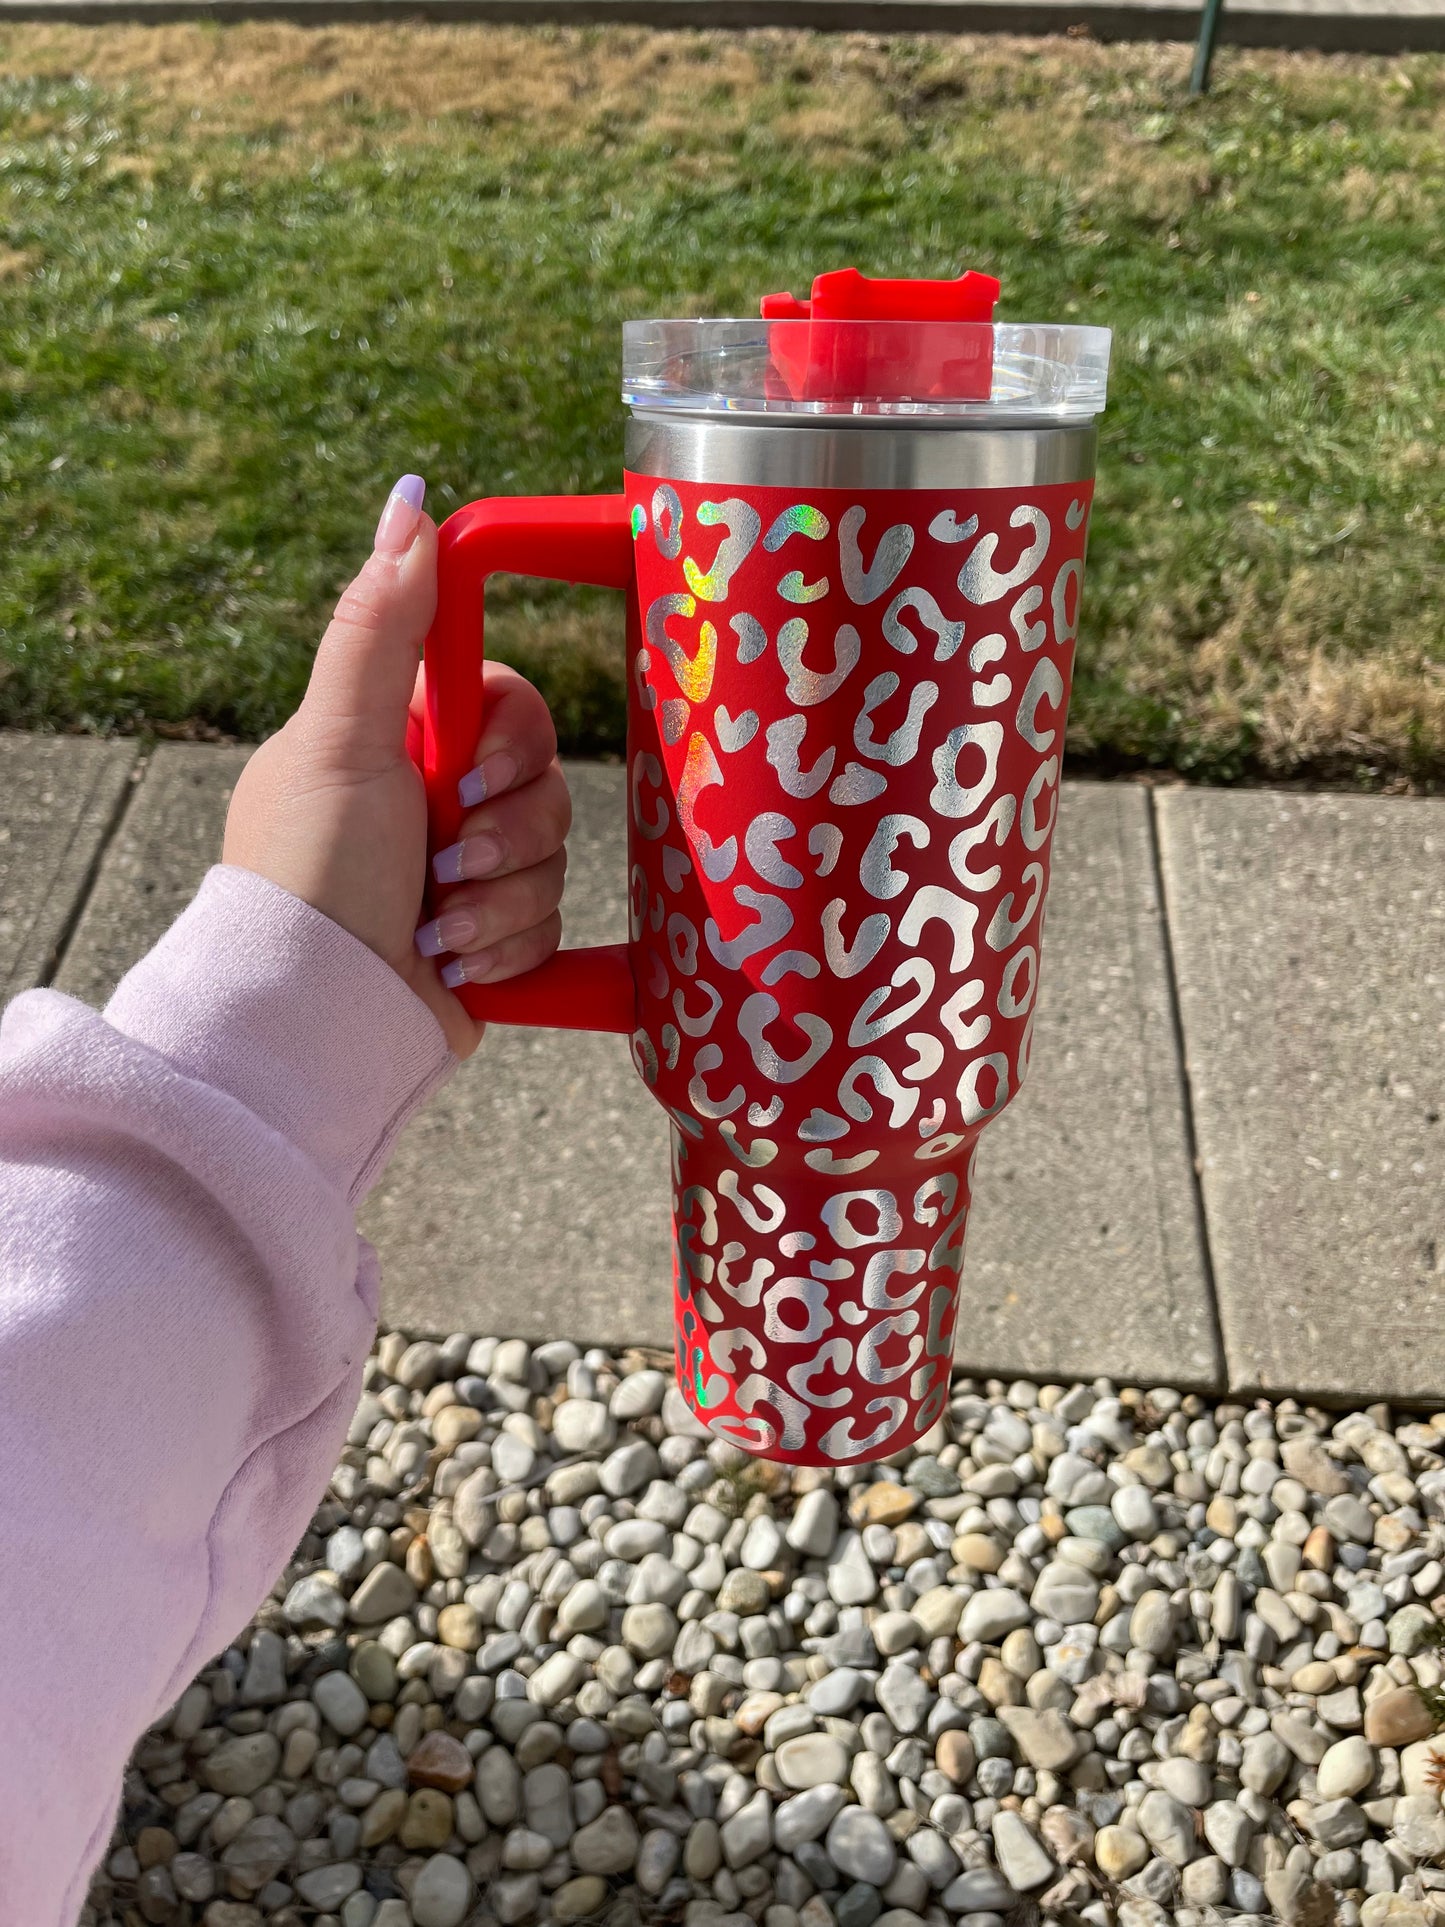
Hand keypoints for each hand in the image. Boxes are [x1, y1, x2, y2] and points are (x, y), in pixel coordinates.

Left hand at [223, 476, 570, 1058]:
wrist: (319, 1016)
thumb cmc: (311, 873)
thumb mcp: (340, 736)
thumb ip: (381, 622)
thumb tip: (410, 503)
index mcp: (397, 742)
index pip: (508, 704)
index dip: (509, 741)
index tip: (469, 773)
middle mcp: (432, 802)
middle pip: (542, 783)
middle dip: (503, 834)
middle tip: (445, 858)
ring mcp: (464, 874)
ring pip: (552, 860)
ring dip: (498, 900)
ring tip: (438, 930)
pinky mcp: (491, 941)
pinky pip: (549, 924)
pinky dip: (504, 949)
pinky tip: (452, 966)